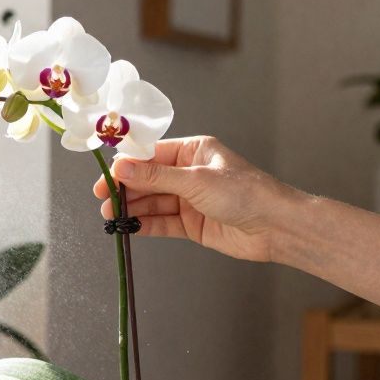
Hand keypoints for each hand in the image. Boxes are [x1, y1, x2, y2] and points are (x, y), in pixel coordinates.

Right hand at [92, 136, 302, 262]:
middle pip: (148, 180)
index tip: (107, 174)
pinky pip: (161, 222)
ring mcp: (190, 200)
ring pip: (152, 202)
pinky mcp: (191, 224)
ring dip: (131, 208)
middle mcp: (189, 173)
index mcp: (193, 151)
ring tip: (110, 215)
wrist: (275, 227)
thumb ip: (156, 177)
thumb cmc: (246, 194)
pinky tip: (128, 227)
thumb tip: (123, 168)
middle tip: (103, 198)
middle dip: (126, 189)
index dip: (127, 165)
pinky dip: (144, 224)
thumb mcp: (196, 181)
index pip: (152, 155)